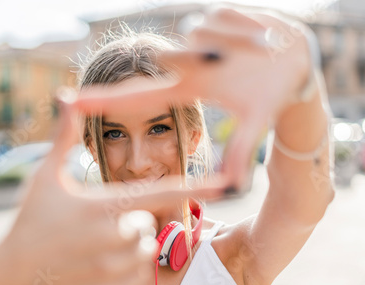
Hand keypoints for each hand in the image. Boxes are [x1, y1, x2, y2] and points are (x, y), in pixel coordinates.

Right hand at [0, 90, 226, 284]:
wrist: (13, 276)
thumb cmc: (31, 219)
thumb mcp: (46, 176)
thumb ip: (64, 138)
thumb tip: (67, 96)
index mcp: (100, 205)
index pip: (158, 193)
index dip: (194, 186)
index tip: (225, 181)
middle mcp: (110, 237)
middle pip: (150, 225)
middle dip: (134, 222)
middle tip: (104, 223)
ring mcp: (110, 268)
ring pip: (146, 251)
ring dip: (132, 246)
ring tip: (100, 243)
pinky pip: (137, 277)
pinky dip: (127, 269)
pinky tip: (100, 263)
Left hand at [73, 7, 314, 191]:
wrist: (297, 65)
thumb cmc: (271, 96)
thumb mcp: (255, 122)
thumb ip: (242, 149)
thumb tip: (234, 186)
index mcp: (188, 88)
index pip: (136, 95)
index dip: (102, 99)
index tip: (68, 101)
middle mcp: (187, 62)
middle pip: (170, 55)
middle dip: (196, 58)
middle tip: (224, 62)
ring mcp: (200, 36)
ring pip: (197, 32)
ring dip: (232, 44)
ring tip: (258, 50)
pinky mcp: (218, 12)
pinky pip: (221, 14)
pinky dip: (246, 27)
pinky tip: (263, 35)